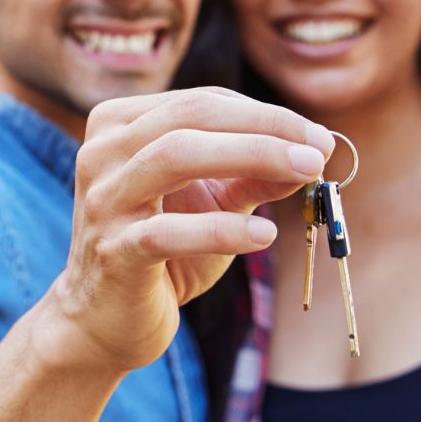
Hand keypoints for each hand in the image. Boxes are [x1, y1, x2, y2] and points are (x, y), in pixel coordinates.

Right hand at [41, 87, 332, 375]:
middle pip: (190, 116)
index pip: (201, 102)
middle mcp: (102, 153)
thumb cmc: (162, 253)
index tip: (316, 137)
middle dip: (264, 127)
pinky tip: (264, 235)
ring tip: (305, 172)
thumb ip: (252, 176)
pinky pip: (166, 232)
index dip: (265, 114)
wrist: (104, 319)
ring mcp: (102, 200)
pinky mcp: (110, 251)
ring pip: (175, 156)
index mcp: (119, 127)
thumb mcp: (212, 205)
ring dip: (251, 156)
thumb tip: (311, 153)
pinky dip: (221, 230)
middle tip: (318, 149)